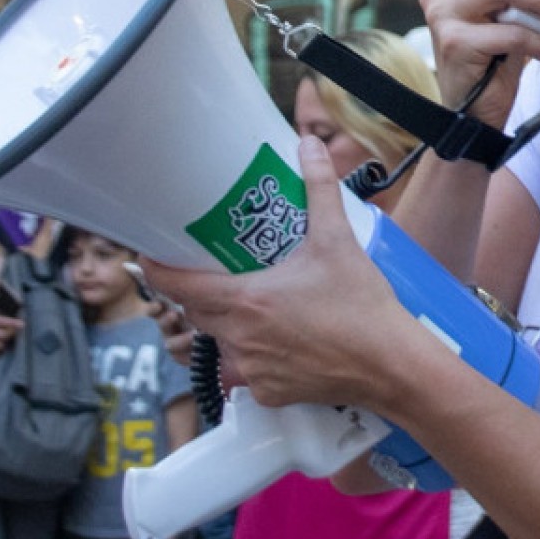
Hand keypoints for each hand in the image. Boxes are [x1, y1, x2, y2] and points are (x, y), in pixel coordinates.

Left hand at [144, 136, 430, 412]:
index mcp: (246, 301)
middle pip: (198, 312)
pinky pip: (248, 371)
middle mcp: (240, 339)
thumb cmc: (362, 305)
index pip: (178, 287)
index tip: (148, 254)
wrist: (391, 365)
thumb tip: (310, 146)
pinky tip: (284, 338)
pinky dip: (257, 353)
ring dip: (231, 322)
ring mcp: (253, 371)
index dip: (157, 270)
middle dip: (200, 292)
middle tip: (215, 269)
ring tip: (257, 302)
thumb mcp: (337, 241)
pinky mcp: (270, 393)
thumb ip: (319, 190)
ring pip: (224, 342)